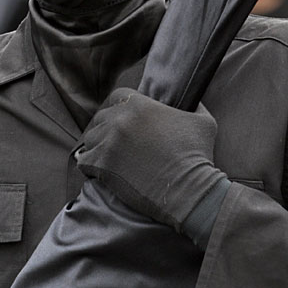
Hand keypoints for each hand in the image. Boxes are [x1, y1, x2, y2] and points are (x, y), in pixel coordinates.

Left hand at [75, 88, 226, 233]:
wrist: (189, 191)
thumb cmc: (197, 156)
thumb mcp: (203, 122)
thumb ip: (196, 106)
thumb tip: (195, 101)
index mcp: (140, 105)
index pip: (118, 96)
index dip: (120, 107)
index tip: (124, 120)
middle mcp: (120, 119)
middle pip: (101, 118)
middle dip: (107, 128)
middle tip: (116, 143)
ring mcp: (109, 142)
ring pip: (90, 139)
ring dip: (97, 147)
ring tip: (107, 158)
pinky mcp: (102, 165)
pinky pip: (84, 161)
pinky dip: (89, 166)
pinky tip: (98, 171)